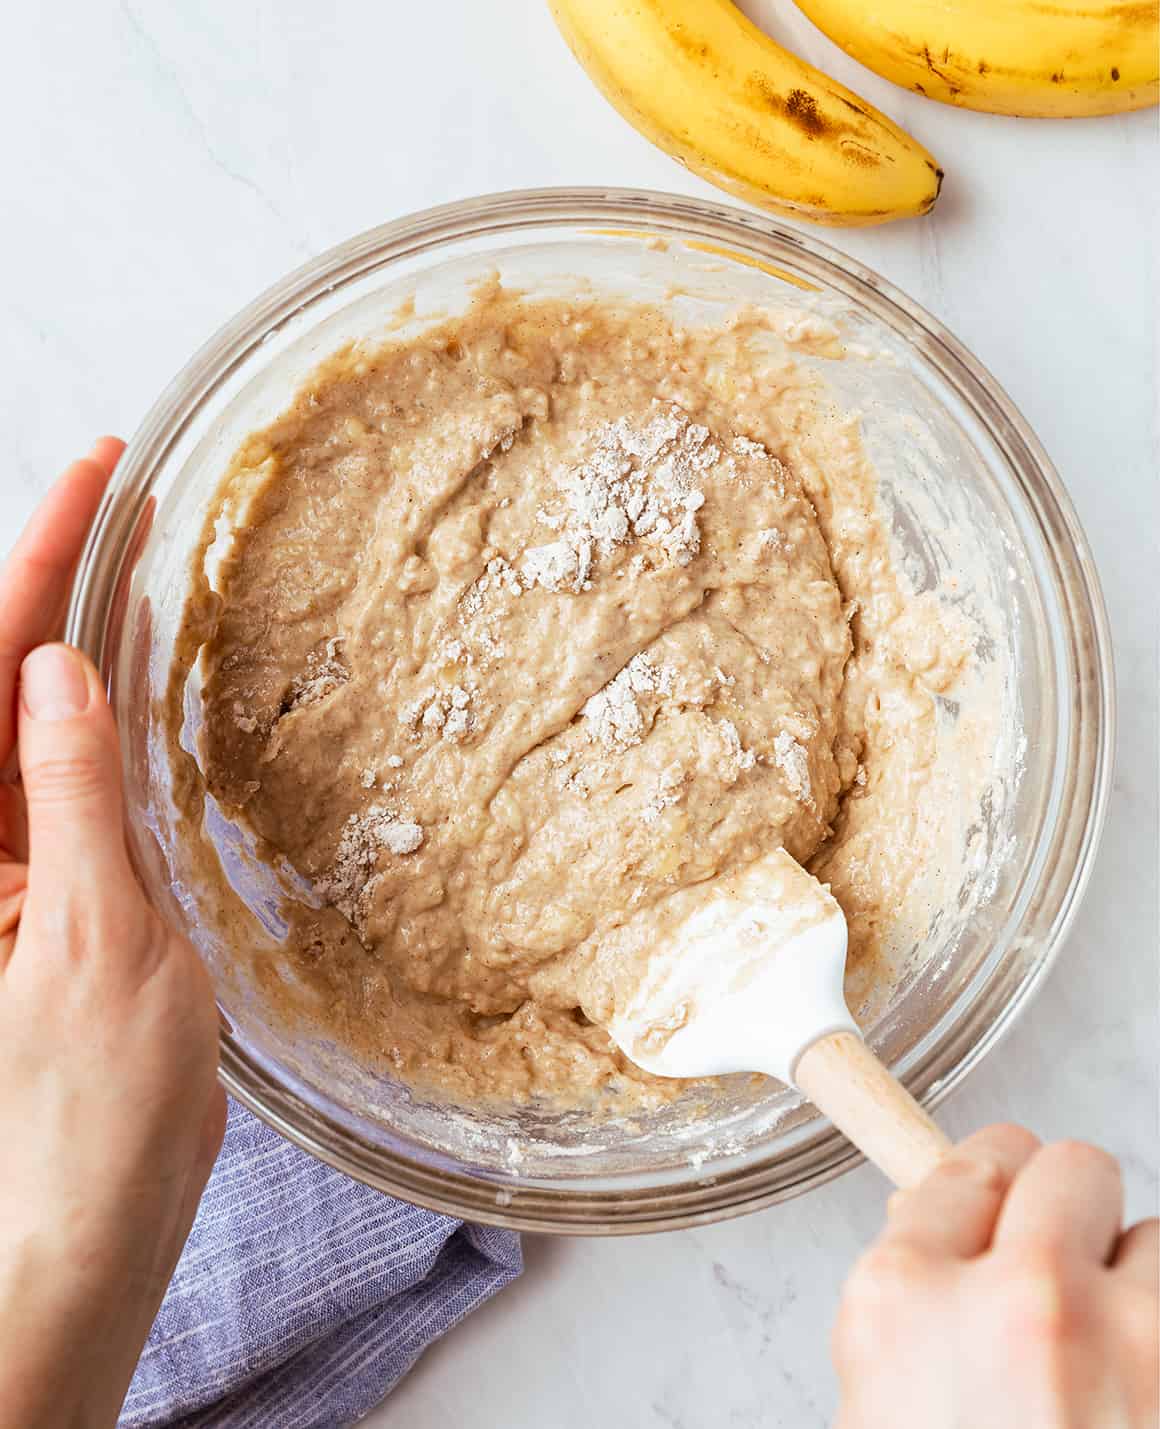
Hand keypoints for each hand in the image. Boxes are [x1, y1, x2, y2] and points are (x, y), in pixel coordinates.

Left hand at [0, 442, 225, 1428]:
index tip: (89, 478)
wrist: (84, 1229)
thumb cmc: (86, 1117)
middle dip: (47, 576)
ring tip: (123, 554)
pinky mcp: (37, 895)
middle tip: (111, 491)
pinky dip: (92, 715)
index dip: (35, 562)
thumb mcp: (98, 946)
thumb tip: (55, 674)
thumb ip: (71, 800)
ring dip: (71, 634)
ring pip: (23, 721)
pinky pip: (56, 779)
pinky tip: (131, 675)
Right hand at [833, 1124, 1158, 1427]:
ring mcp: (1127, 1341)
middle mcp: (1020, 1304)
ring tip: (1095, 1359)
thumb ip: (903, 1302)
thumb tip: (930, 1226)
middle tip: (1051, 1276)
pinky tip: (1129, 1392)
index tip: (994, 1208)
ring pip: (1150, 1236)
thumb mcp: (871, 1408)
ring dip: (1126, 1285)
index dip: (985, 1194)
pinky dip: (1157, 1337)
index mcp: (904, 1301)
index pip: (970, 1165)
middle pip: (1069, 1166)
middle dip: (1063, 1211)